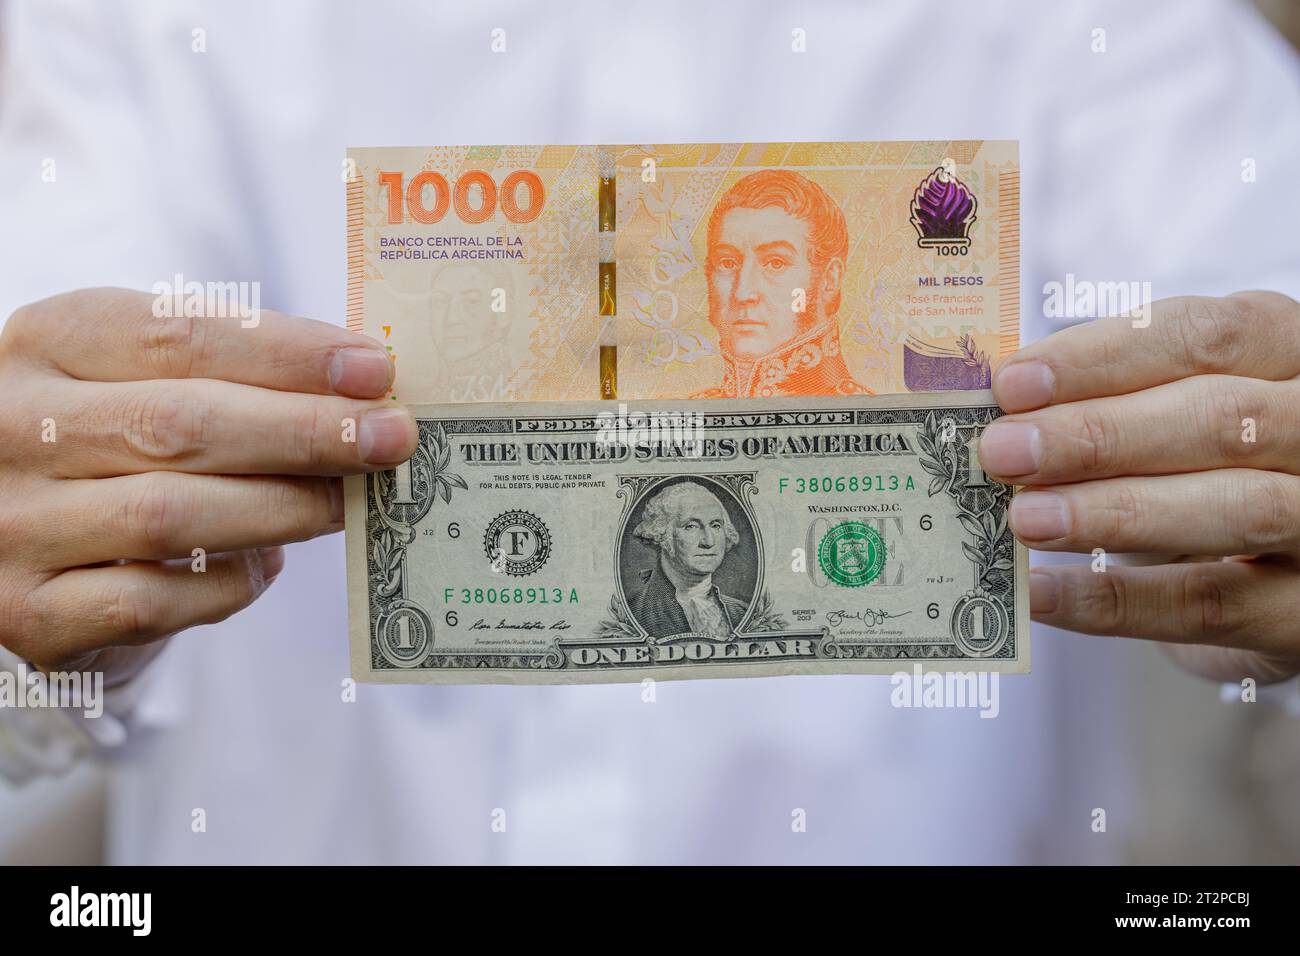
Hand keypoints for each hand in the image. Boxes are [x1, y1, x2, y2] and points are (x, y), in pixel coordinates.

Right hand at [0, 288, 416, 682]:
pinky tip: (268, 563)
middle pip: (181, 425)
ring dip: (285, 508)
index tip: (375, 370)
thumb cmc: (111, 440)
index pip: (180, 335)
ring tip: (349, 501)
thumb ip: (235, 374)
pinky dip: (230, 582)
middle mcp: (15, 428)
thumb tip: (363, 392)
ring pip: (173, 516)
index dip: (288, 354)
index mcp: (48, 340)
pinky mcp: (30, 614)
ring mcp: (14, 525)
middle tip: (391, 438)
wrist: (14, 531)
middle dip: (306, 433)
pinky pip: (155, 601)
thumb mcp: (146, 377)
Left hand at [979, 291, 1299, 683]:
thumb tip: (1001, 413)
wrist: (1273, 580)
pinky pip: (1211, 605)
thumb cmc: (1202, 471)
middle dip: (1100, 435)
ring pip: (1237, 508)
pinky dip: (1114, 600)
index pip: (1208, 335)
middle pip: (1224, 419)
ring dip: (1114, 512)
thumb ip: (1105, 403)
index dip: (1103, 357)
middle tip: (1005, 452)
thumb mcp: (1169, 414)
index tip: (1012, 383)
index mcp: (1290, 351)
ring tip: (1024, 518)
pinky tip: (1040, 593)